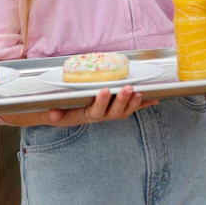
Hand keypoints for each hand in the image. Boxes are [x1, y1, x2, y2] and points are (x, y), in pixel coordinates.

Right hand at [0, 86, 157, 126]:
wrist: (64, 115)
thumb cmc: (61, 110)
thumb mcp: (54, 112)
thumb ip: (53, 114)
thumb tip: (50, 114)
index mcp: (86, 115)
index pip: (95, 111)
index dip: (100, 102)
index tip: (103, 90)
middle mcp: (101, 116)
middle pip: (113, 112)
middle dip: (121, 100)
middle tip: (127, 88)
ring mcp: (110, 113)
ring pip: (124, 111)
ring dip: (133, 102)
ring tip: (139, 91)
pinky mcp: (118, 109)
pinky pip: (132, 108)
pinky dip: (143, 104)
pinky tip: (155, 99)